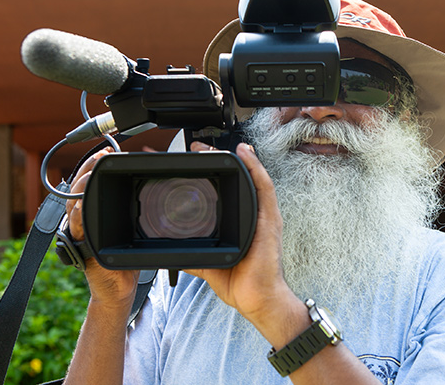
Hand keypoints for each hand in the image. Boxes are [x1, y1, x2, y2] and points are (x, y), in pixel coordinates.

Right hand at [66, 148, 138, 310]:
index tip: (105, 150)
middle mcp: (83, 222)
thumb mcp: (130, 228)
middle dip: (86, 170)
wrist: (120, 289)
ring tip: (90, 174)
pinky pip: (79, 230)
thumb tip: (151, 188)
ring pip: (74, 206)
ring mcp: (82, 235)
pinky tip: (82, 207)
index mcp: (94, 214)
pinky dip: (79, 217)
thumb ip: (133, 209)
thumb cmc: (124, 259)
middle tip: (98, 157)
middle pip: (77, 190)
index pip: (88, 183)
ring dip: (81, 188)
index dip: (93, 165)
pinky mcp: (84, 249)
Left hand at [185, 142, 301, 331]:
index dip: (211, 174)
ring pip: (251, 177)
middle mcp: (252, 216)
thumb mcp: (211, 266)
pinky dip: (255, 167)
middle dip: (219, 160)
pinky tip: (245, 153)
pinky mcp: (269, 219)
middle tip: (197, 148)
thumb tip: (175, 256)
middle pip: (238, 180)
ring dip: (235, 159)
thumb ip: (196, 257)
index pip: (226, 193)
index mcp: (240, 224)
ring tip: (216, 146)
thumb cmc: (242, 285)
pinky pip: (264, 187)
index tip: (191, 163)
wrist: (257, 300)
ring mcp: (262, 216)